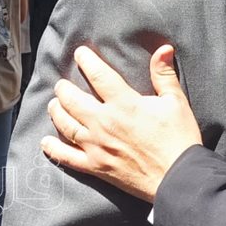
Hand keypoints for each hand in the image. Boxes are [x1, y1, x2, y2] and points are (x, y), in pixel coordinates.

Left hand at [40, 45, 201, 201]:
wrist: (178, 176)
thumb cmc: (179, 138)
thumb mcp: (176, 102)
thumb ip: (164, 75)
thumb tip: (164, 49)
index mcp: (124, 104)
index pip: (99, 76)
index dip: (87, 61)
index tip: (80, 53)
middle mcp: (104, 123)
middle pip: (73, 100)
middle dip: (64, 88)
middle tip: (62, 83)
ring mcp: (96, 146)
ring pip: (66, 125)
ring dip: (56, 111)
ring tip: (54, 103)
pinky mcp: (96, 166)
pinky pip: (67, 157)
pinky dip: (53, 149)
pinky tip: (46, 142)